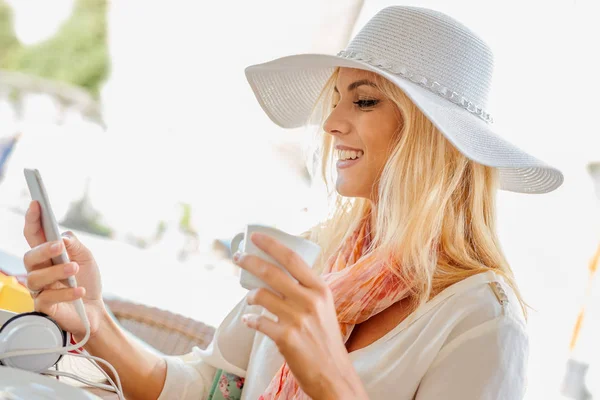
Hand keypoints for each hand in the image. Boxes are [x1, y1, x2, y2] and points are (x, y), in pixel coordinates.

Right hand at [23, 200, 105, 339]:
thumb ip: (73, 245)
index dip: (33, 219)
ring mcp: (39, 288)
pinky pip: (48, 297)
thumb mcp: (86, 258)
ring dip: (57, 271)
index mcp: (48, 254)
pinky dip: (67, 292)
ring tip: (74, 269)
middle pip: (29, 256)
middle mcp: (39, 269)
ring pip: (36, 277)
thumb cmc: (87, 280)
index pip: (34, 234)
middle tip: (59, 247)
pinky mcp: (43, 306)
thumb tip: (61, 237)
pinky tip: (80, 290)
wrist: (94, 309)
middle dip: (44, 249)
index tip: (36, 204)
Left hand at [234, 232, 366, 398]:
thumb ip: (307, 290)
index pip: (292, 258)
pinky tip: (250, 321)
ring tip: (250, 299)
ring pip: (261, 295)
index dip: (271, 245)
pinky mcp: (286, 338)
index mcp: (321, 289)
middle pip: (272, 272)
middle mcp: (310, 300)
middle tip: (238, 257)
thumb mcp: (324, 308)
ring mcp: (298, 319)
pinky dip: (250, 320)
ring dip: (251, 296)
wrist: (334, 374)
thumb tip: (279, 272)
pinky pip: (258, 321)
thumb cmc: (326, 339)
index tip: (254, 237)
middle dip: (250, 262)